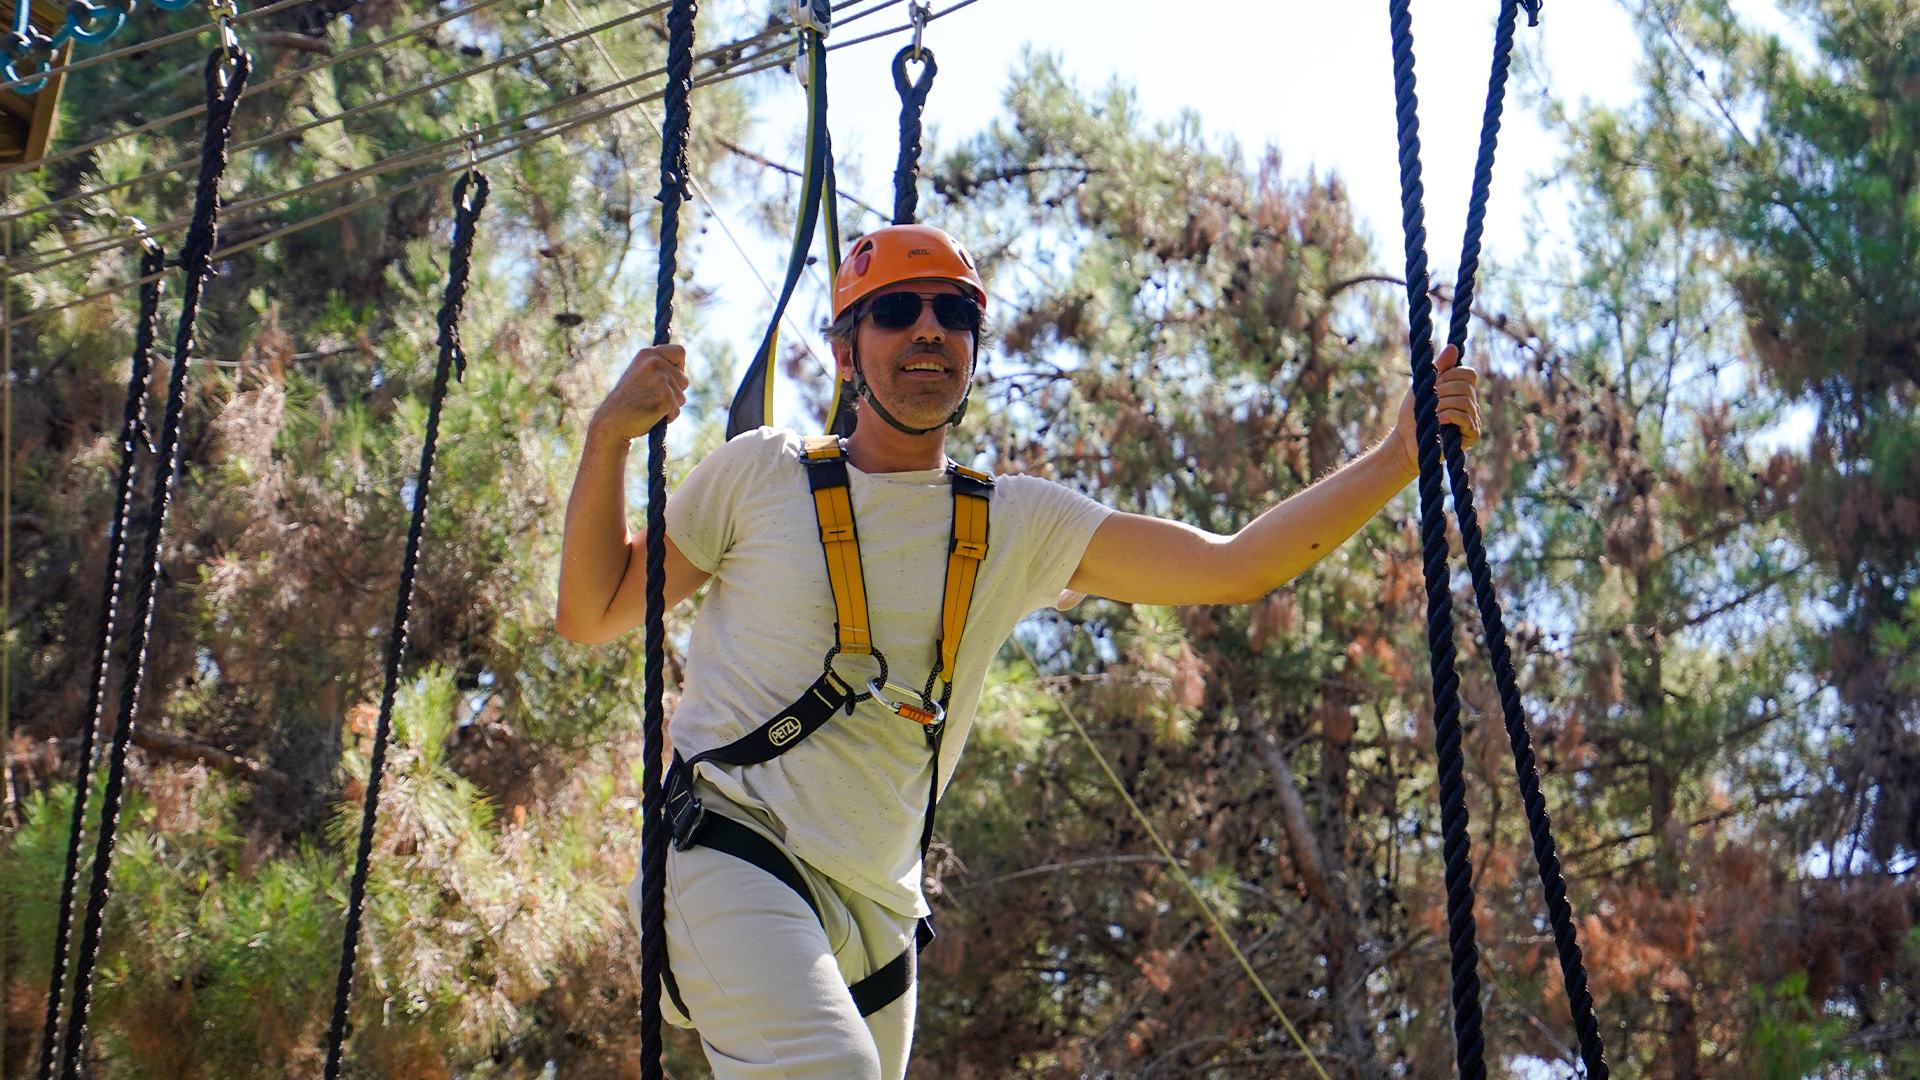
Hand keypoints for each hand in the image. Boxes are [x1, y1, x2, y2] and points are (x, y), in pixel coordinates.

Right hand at [589, 344, 688, 445]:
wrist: (612, 421)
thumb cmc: (626, 402)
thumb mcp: (639, 375)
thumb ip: (657, 369)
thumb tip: (683, 371)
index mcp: (647, 354)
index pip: (680, 352)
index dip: (680, 367)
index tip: (671, 378)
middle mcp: (655, 362)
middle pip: (684, 379)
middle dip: (674, 393)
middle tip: (652, 398)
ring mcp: (660, 379)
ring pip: (681, 396)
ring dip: (670, 406)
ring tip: (649, 406)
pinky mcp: (665, 396)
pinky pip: (677, 410)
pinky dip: (668, 416)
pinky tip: (651, 416)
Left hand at [1390, 343, 1481, 475]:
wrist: (1406, 440)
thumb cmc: (1414, 414)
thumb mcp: (1423, 386)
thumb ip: (1439, 367)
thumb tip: (1453, 347)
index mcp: (1462, 391)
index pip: (1469, 373)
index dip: (1451, 374)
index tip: (1434, 382)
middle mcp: (1472, 404)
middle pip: (1466, 386)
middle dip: (1443, 390)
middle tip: (1429, 400)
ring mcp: (1474, 420)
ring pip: (1465, 401)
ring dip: (1443, 404)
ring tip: (1431, 413)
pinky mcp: (1473, 435)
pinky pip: (1465, 418)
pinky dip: (1448, 416)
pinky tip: (1437, 421)